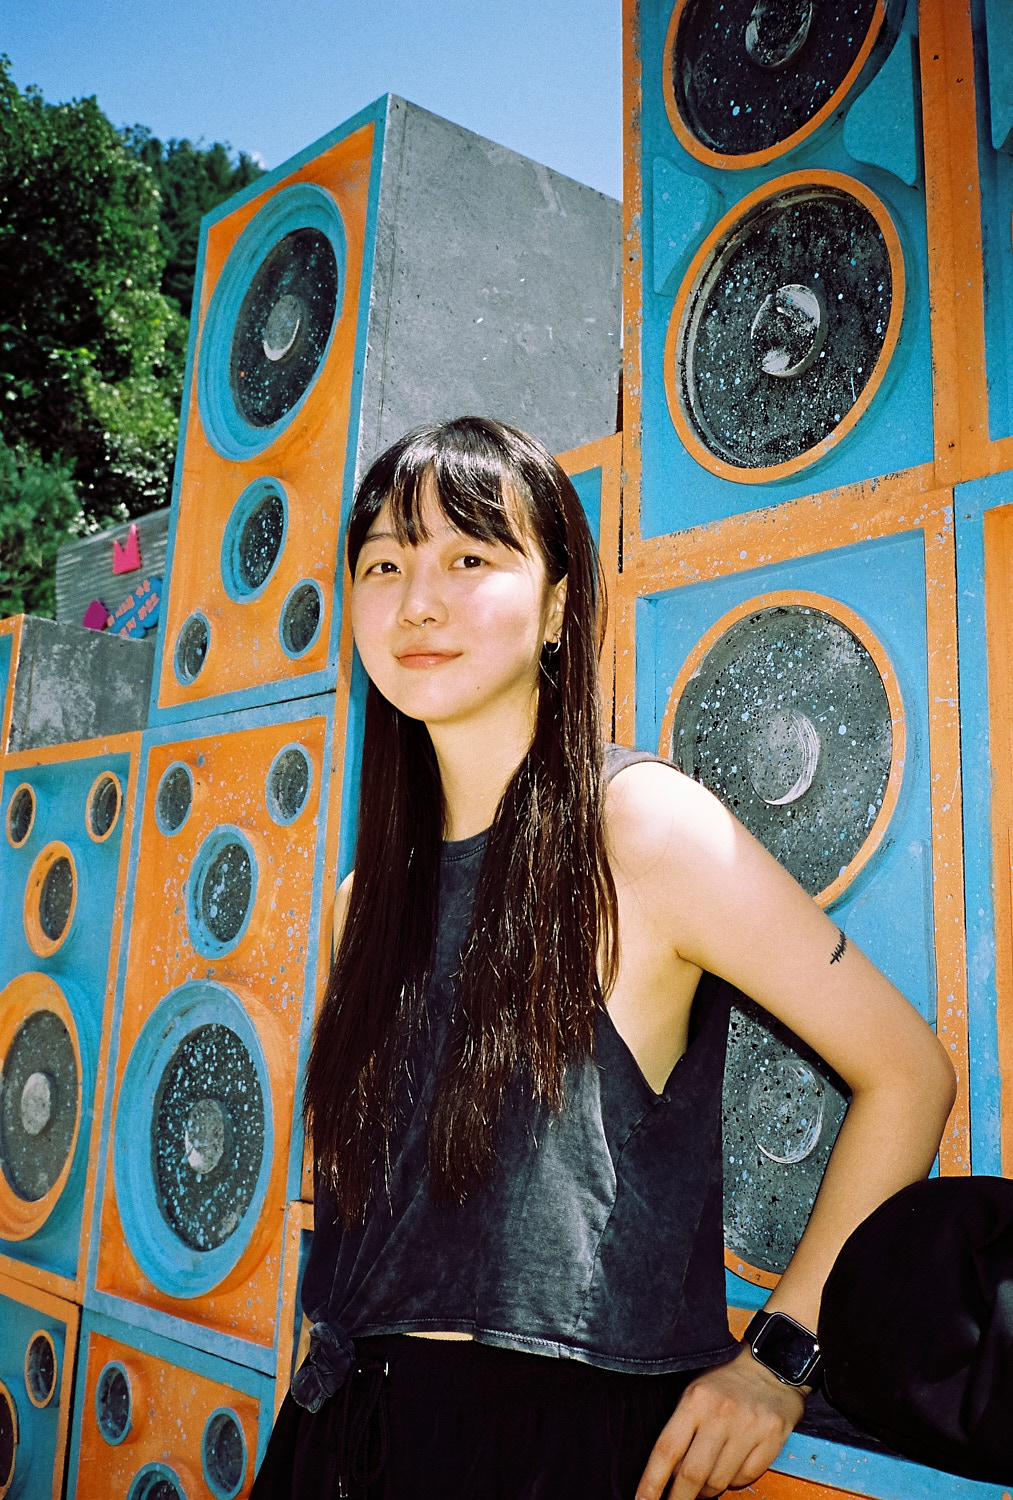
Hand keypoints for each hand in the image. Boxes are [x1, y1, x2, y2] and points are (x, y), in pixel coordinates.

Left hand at [636, 1345, 804, 1498]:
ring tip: (702, 1486)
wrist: (771, 1362)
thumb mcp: (694, 1392)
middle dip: (678, 1499)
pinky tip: (730, 1470)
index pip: (666, 1450)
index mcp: (695, 1400)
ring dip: (707, 1492)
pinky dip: (735, 1482)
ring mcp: (748, 1427)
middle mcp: (721, 1414)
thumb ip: (681, 1429)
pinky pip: (746, 1478)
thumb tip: (666, 1473)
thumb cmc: (727, 1380)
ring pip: (719, 1481)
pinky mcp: (772, 1438)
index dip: (651, 1482)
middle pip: (692, 1474)